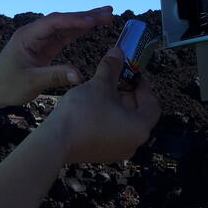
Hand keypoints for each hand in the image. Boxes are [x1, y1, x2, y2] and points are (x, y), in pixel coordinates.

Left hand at [0, 6, 113, 107]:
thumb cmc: (7, 85)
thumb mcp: (31, 82)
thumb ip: (55, 76)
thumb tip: (79, 75)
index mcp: (27, 36)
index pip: (54, 23)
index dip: (74, 21)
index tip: (94, 21)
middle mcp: (34, 33)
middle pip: (62, 20)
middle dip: (85, 16)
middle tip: (108, 12)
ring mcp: (39, 39)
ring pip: (66, 26)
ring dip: (85, 21)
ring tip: (107, 16)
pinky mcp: (44, 47)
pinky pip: (64, 36)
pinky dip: (79, 31)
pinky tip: (92, 27)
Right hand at [43, 47, 161, 164]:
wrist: (56, 141)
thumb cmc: (82, 115)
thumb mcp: (100, 85)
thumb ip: (112, 68)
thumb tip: (117, 53)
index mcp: (140, 128)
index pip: (152, 104)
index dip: (143, 86)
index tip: (133, 74)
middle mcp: (132, 143)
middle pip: (138, 114)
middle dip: (128, 94)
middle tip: (116, 79)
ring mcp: (117, 151)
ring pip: (124, 123)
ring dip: (117, 106)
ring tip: (102, 91)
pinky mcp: (101, 154)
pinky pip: (111, 132)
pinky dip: (108, 118)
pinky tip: (93, 106)